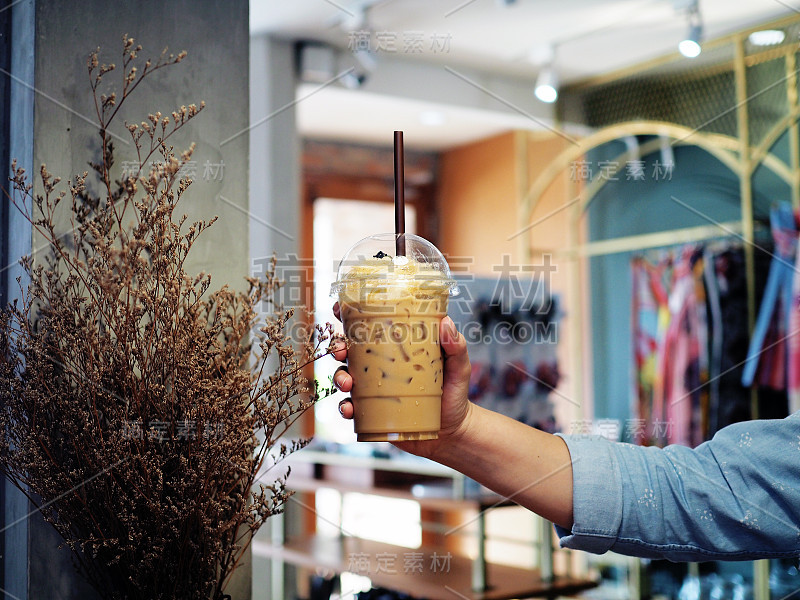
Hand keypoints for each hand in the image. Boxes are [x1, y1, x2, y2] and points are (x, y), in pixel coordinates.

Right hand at [331, 303, 472, 459]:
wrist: (452, 431)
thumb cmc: (454, 393)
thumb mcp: (458, 367)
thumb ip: (456, 346)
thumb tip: (446, 323)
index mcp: (396, 349)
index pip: (370, 329)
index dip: (350, 317)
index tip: (339, 308)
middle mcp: (380, 367)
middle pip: (350, 351)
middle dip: (338, 347)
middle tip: (341, 350)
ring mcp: (374, 390)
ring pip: (346, 378)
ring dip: (339, 377)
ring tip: (347, 384)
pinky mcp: (372, 413)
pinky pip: (352, 409)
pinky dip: (345, 408)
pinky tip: (350, 409)